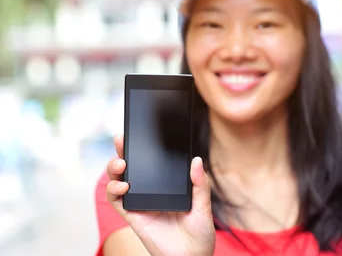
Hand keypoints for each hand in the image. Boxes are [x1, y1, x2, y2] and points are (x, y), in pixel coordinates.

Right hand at [106, 135, 215, 255]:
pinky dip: (114, 191)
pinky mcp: (133, 216)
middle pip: (132, 167)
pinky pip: (117, 202)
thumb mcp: (204, 206)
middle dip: (122, 151)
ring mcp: (141, 203)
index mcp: (168, 185)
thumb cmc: (200, 234)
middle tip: (121, 140)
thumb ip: (200, 184)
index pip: (153, 162)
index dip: (143, 147)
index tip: (138, 131)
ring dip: (114, 170)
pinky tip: (123, 186)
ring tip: (121, 164)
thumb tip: (197, 161)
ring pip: (119, 181)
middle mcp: (151, 191)